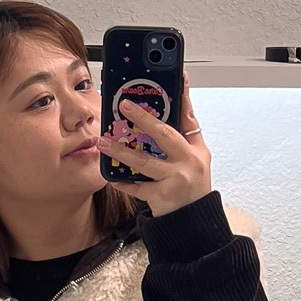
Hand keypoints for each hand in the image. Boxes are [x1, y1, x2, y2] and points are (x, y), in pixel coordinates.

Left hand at [97, 71, 210, 215]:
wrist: (195, 224)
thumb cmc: (192, 192)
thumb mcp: (196, 163)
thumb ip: (182, 142)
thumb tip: (162, 118)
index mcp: (197, 151)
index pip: (189, 118)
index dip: (183, 96)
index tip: (177, 76)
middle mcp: (189, 162)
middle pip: (164, 134)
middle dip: (143, 117)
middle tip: (125, 105)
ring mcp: (176, 179)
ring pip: (144, 161)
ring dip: (121, 150)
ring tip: (104, 142)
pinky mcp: (163, 196)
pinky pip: (137, 187)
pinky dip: (123, 182)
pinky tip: (111, 177)